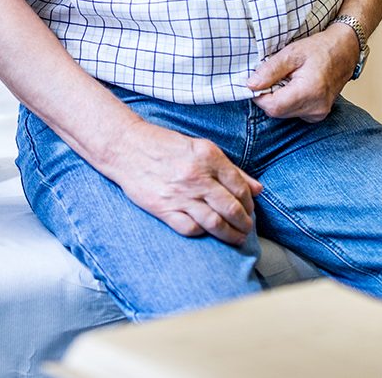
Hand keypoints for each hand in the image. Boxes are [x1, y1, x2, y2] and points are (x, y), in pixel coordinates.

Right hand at [113, 119, 261, 245]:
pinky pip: (191, 228)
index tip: (249, 209)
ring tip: (236, 238)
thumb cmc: (162, 144)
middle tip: (246, 228)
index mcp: (207, 156)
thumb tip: (257, 189)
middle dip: (244, 223)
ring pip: (216, 224)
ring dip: (231, 235)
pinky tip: (206, 231)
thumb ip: (229, 168)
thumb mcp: (198, 147)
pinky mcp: (163, 208)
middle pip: (231, 209)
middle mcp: (196, 176)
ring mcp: (179, 194)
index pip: (240, 187)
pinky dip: (203, 233)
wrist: (124, 146)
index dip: (249, 203)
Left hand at [247, 24, 356, 121]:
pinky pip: (294, 112)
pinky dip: (288, 101)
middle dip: (268, 96)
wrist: (344, 51)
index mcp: (309, 91)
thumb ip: (270, 70)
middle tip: (273, 77)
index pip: (273, 107)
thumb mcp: (290, 53)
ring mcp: (319, 113)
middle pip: (277, 111)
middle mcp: (316, 107)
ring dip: (278, 98)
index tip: (257, 82)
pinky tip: (293, 86)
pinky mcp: (319, 114)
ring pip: (284, 113)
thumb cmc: (319, 49)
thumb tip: (251, 85)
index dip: (259, 96)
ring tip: (286, 79)